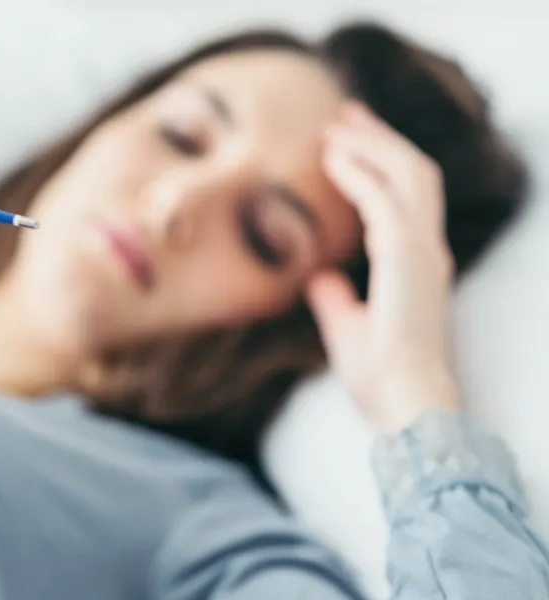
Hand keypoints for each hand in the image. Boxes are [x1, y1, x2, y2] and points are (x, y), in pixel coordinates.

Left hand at [307, 102, 459, 431]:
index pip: (407, 197)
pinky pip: (384, 200)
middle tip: (345, 115)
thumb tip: (319, 277)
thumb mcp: (348, 330)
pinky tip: (333, 158)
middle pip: (413, 173)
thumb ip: (337, 300)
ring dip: (372, 144)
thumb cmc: (380, 378)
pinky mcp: (408, 258)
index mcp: (418, 266)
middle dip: (380, 139)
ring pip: (408, 174)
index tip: (348, 142)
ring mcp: (423, 252)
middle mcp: (427, 251)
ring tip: (338, 124)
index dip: (381, 164)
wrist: (402, 403)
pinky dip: (359, 173)